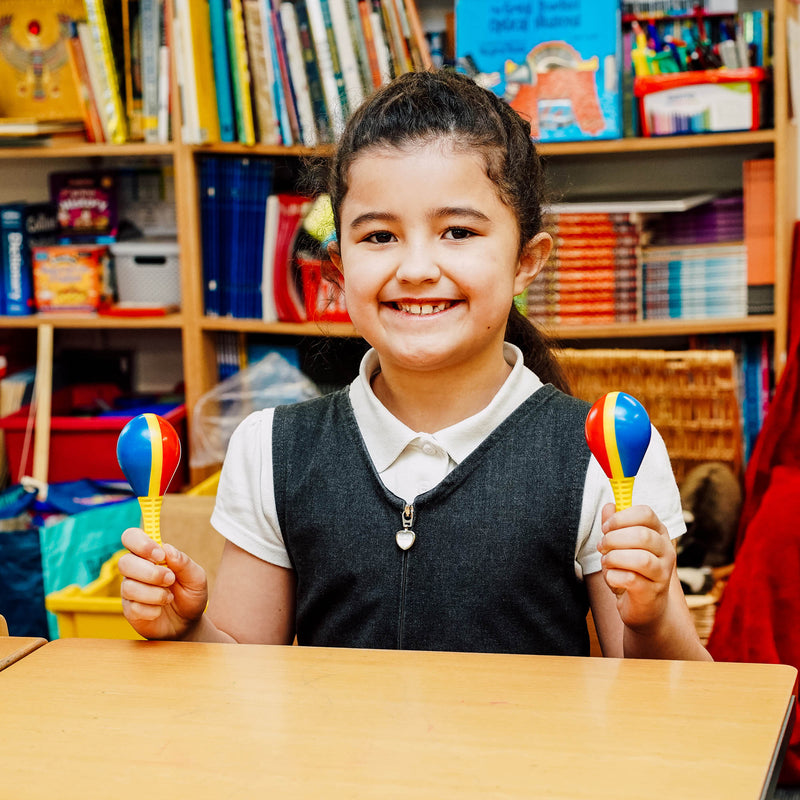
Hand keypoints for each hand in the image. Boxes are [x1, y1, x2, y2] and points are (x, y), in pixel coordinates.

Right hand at [119, 527, 208, 639]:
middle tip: (170, 579)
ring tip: (169, 598)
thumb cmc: (190, 595)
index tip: (159, 555)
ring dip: (154, 593)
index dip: (141, 543)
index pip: (132, 537)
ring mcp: (130, 590)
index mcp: (151, 555)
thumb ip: (184, 562)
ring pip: (128, 586)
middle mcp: (136, 570)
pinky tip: (160, 610)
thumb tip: (167, 549)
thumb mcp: (196, 578)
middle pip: (124, 562)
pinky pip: (133, 607)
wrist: (188, 623)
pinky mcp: (129, 610)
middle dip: (150, 572)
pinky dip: (152, 609)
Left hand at [597, 503, 674, 631]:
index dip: (621, 517)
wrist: (644, 608)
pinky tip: (612, 578)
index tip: (606, 527)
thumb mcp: (620, 545)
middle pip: (642, 535)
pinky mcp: (652, 592)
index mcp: (658, 533)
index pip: (646, 513)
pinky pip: (631, 579)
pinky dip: (614, 576)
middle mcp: (666, 551)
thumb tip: (609, 505)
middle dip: (614, 539)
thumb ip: (614, 525)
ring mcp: (662, 573)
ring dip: (614, 558)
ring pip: (640, 559)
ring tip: (607, 562)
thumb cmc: (630, 570)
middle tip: (602, 546)